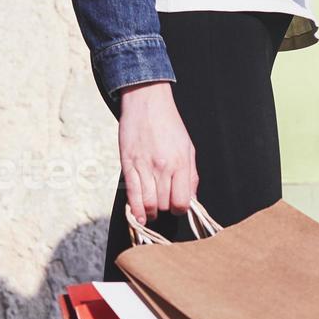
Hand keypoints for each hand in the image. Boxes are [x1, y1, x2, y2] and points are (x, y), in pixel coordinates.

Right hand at [117, 82, 197, 224]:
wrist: (146, 102)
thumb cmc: (170, 124)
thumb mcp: (188, 148)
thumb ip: (191, 175)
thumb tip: (191, 199)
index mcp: (180, 163)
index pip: (181, 202)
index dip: (180, 208)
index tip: (177, 205)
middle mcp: (162, 168)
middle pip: (164, 204)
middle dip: (165, 207)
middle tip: (164, 200)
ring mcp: (144, 166)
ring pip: (148, 203)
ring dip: (151, 211)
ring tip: (152, 210)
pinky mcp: (128, 164)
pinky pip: (132, 193)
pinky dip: (135, 209)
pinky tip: (139, 216)